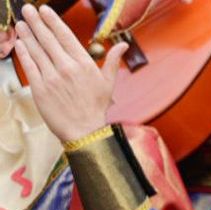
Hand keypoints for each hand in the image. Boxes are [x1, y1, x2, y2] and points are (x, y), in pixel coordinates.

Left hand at [12, 4, 125, 143]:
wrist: (84, 131)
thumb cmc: (96, 108)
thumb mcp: (108, 83)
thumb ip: (112, 61)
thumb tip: (123, 46)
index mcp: (84, 64)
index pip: (65, 36)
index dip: (53, 21)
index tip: (45, 10)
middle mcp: (67, 68)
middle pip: (48, 39)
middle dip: (36, 22)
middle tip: (27, 10)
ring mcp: (52, 77)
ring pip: (36, 50)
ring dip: (27, 35)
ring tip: (21, 24)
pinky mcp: (40, 88)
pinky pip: (29, 66)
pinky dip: (24, 53)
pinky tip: (21, 44)